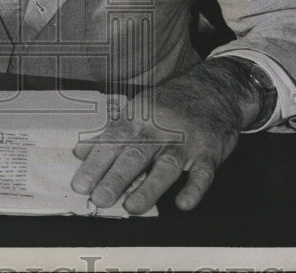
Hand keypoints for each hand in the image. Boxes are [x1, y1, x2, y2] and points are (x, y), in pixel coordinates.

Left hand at [70, 58, 262, 213]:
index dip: (96, 163)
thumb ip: (110, 134)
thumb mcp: (138, 111)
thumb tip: (80, 152)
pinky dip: (194, 188)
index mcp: (138, 118)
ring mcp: (186, 140)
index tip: (80, 184)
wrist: (215, 89)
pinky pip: (203, 172)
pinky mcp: (209, 151)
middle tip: (99, 199)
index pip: (113, 141)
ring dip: (149, 187)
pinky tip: (183, 203)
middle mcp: (160, 129)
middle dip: (116, 177)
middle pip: (136, 154)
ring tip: (131, 207)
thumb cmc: (170, 104)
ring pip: (166, 165)